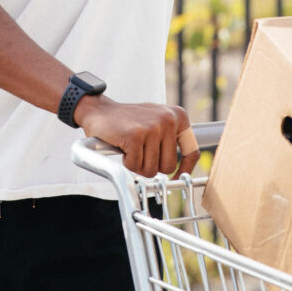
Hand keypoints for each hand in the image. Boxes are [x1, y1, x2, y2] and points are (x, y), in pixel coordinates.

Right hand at [74, 95, 199, 178]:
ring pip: (151, 170)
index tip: (177, 179)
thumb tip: (182, 173)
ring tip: (131, 147)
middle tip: (140, 152)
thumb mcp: (157, 124)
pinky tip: (123, 146)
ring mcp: (152, 127)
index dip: (185, 170)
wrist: (100, 111)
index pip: (191, 151)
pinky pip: (135, 166)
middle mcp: (169, 119)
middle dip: (152, 166)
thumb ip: (170, 141)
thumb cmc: (129, 122)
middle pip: (168, 167)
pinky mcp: (136, 135)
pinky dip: (127, 162)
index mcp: (178, 116)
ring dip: (138, 164)